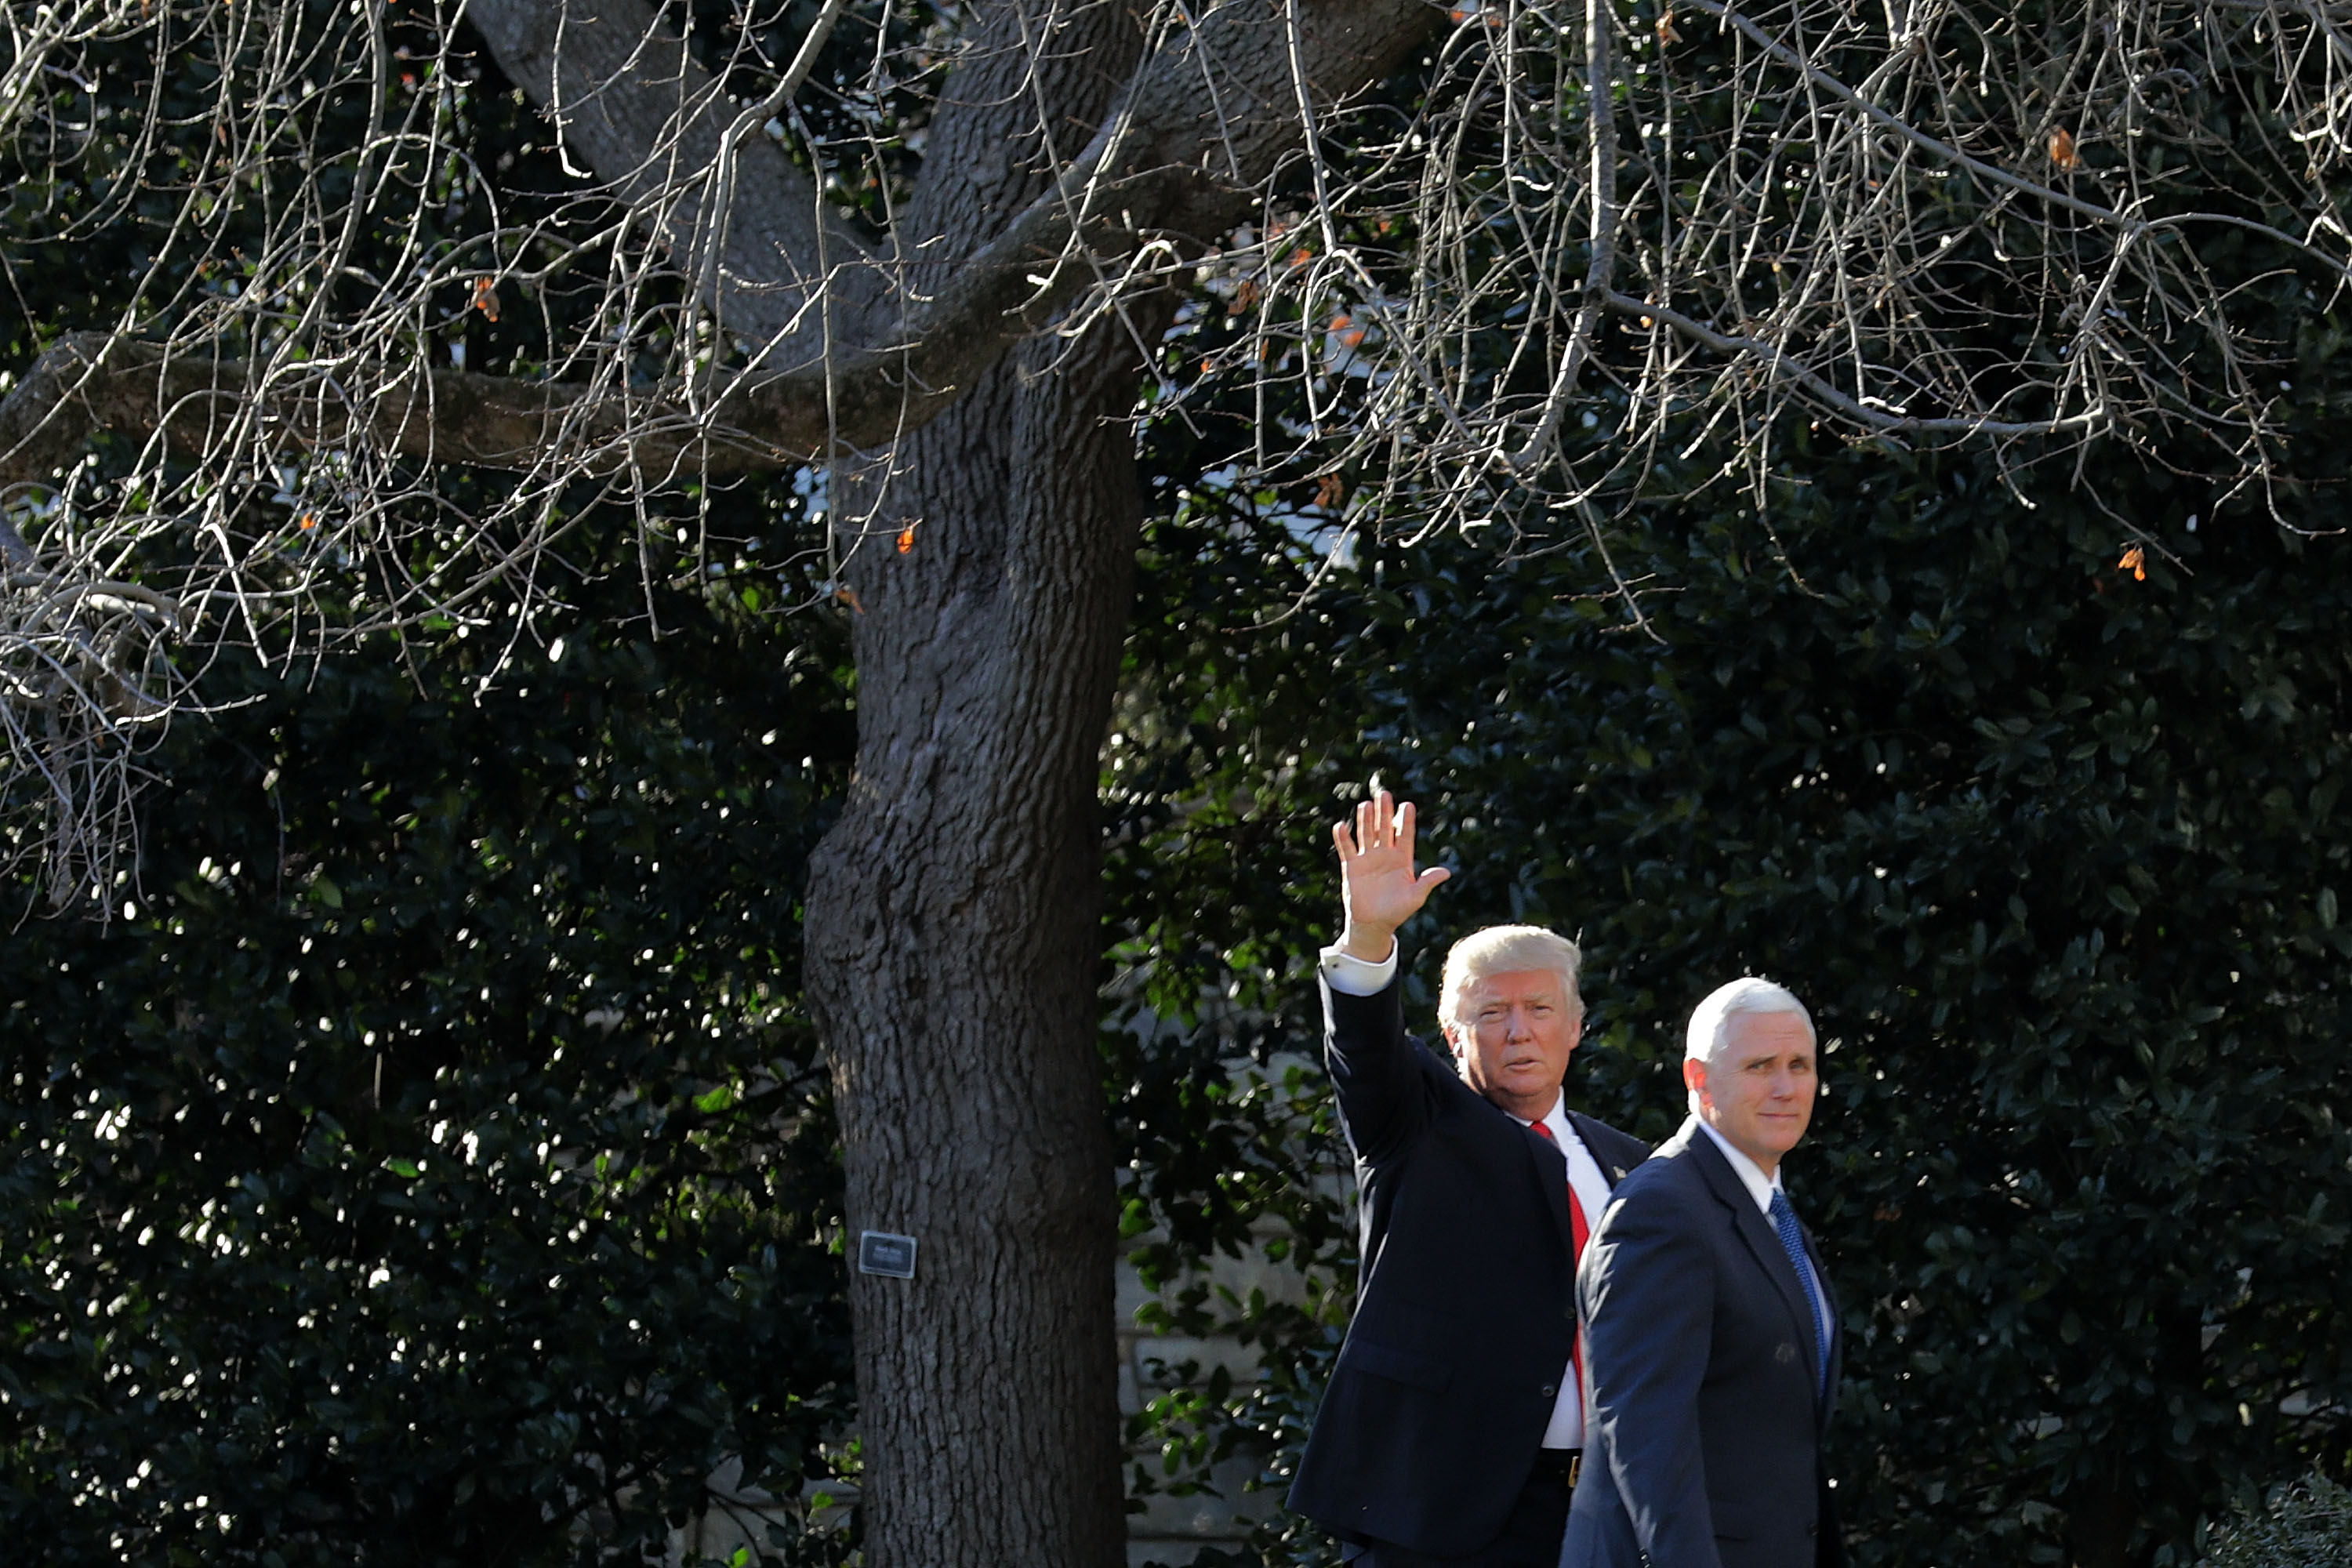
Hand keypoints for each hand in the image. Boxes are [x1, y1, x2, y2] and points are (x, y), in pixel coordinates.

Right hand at [1332, 787, 1451, 961]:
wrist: (1374, 923)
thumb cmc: (1398, 911)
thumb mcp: (1416, 897)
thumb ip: (1428, 882)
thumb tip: (1447, 872)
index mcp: (1402, 859)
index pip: (1405, 835)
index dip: (1406, 821)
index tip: (1408, 805)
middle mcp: (1385, 854)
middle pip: (1385, 828)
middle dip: (1384, 812)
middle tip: (1384, 794)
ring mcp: (1368, 858)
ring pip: (1366, 834)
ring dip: (1365, 820)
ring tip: (1365, 805)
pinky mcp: (1352, 866)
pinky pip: (1347, 849)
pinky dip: (1343, 838)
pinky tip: (1341, 826)